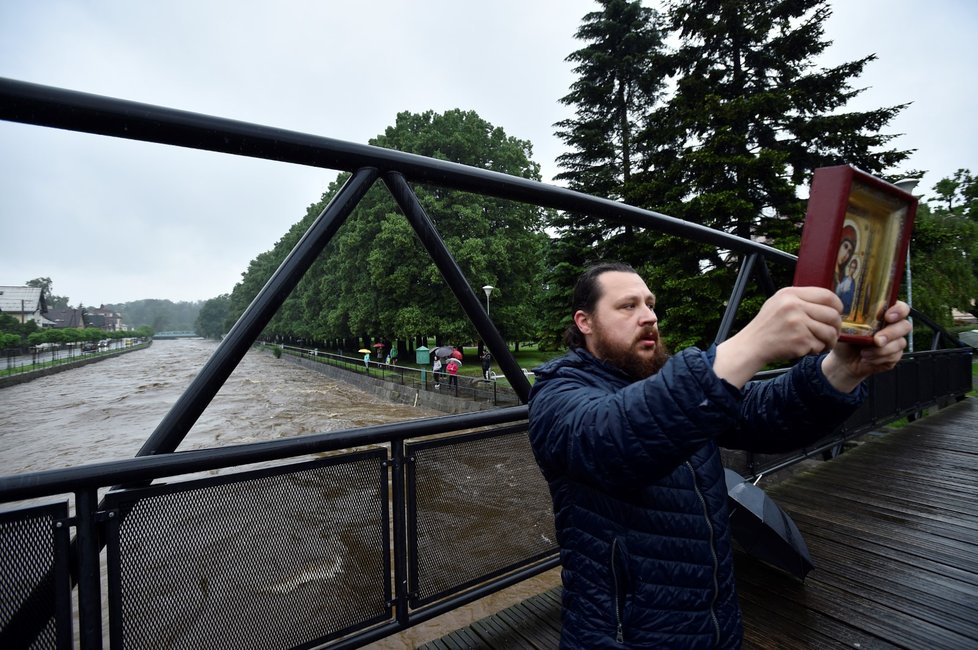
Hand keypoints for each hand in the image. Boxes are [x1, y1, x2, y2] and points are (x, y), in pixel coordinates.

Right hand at [715, 287, 842, 387]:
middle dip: (836, 327)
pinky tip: (806, 349)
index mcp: (790, 294)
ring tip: (821, 343)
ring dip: (829, 341)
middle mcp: (794, 306)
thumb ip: (801, 300)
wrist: (752, 345)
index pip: (827, 296)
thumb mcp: (778, 303)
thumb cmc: (767, 326)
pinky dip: (816, 350)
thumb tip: (830, 303)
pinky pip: (820, 345)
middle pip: (832, 315)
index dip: (837, 306)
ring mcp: (797, 323)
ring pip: (830, 332)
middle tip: (832, 333)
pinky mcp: (800, 340)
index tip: (837, 313)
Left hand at [820, 301, 910, 392]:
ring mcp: (895, 341)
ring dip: (882, 349)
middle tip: (877, 340)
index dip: (899, 310)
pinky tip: (868, 358)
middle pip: (905, 325)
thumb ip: (852, 318)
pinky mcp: (894, 356)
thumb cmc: (845, 340)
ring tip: (864, 353)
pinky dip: (879, 358)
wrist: (843, 361)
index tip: (888, 316)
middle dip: (891, 333)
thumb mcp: (845, 327)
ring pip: (900, 343)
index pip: (900, 307)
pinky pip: (894, 356)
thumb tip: (849, 312)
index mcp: (883, 314)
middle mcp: (892, 326)